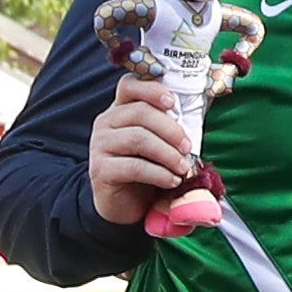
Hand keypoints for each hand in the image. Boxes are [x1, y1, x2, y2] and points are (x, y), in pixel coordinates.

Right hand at [89, 72, 195, 224]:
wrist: (125, 204)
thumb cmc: (146, 169)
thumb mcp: (157, 144)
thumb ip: (166, 129)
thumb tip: (191, 123)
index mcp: (120, 110)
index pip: (129, 86)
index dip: (151, 90)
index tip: (172, 103)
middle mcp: (106, 123)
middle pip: (140, 113)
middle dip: (170, 129)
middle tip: (188, 147)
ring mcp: (100, 145)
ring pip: (138, 138)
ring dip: (167, 153)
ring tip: (183, 167)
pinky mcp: (101, 170)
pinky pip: (134, 166)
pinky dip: (159, 173)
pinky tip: (172, 181)